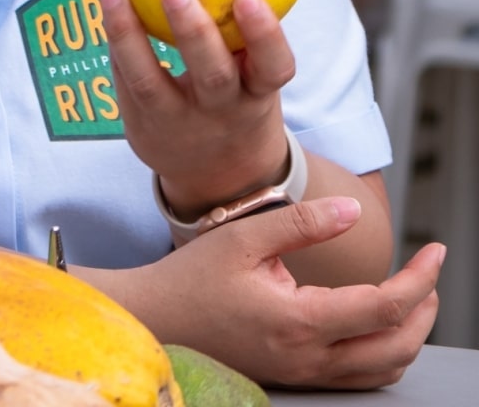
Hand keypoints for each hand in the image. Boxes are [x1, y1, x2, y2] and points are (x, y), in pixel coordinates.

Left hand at [101, 0, 291, 215]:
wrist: (220, 177)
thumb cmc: (238, 100)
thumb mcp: (254, 75)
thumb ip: (245, 32)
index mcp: (259, 94)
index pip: (273, 68)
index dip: (265, 35)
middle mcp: (221, 112)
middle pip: (212, 77)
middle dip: (194, 34)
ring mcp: (178, 123)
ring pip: (150, 83)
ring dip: (129, 36)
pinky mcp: (141, 127)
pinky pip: (124, 82)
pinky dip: (115, 44)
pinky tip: (108, 5)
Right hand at [115, 200, 440, 386]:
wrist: (155, 318)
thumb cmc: (191, 277)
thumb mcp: (243, 237)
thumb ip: (301, 223)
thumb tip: (352, 212)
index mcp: (300, 320)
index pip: (385, 305)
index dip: (421, 278)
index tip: (435, 250)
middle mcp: (309, 356)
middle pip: (398, 346)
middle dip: (426, 310)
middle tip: (429, 274)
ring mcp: (304, 372)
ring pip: (384, 369)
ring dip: (410, 335)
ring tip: (413, 299)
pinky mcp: (296, 376)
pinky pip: (360, 376)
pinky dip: (385, 353)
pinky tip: (376, 323)